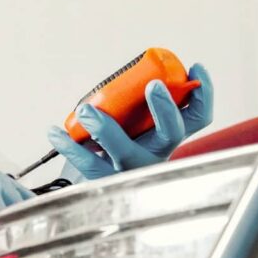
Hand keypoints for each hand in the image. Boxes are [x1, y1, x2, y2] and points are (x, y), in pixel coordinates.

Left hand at [46, 63, 213, 180]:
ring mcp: (131, 171)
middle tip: (153, 85)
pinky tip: (55, 132)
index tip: (195, 67)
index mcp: (165, 137)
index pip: (197, 118)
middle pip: (172, 133)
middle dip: (166, 108)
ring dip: (105, 127)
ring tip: (85, 110)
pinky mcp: (106, 182)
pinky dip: (69, 146)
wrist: (95, 191)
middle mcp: (154, 155)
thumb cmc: (114, 145)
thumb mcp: (130, 124)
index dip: (203, 93)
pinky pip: (88, 164)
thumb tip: (126, 70)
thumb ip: (130, 101)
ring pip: (126, 152)